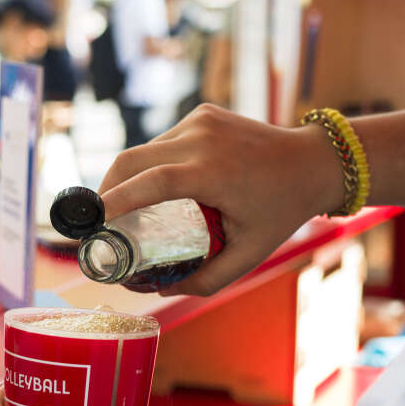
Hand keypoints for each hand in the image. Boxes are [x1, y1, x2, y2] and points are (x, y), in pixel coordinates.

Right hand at [98, 104, 341, 295]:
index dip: (114, 200)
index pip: (150, 182)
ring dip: (127, 176)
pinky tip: (153, 185)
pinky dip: (150, 163)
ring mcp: (202, 121)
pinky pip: (163, 141)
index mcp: (215, 171)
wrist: (314, 161)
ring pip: (144, 149)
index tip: (90, 221)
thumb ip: (204, 279)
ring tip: (120, 207)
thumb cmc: (282, 211)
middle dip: (106, 188)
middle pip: (133, 160)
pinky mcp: (202, 115)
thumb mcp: (248, 255)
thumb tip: (157, 290)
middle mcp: (203, 139)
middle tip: (94, 220)